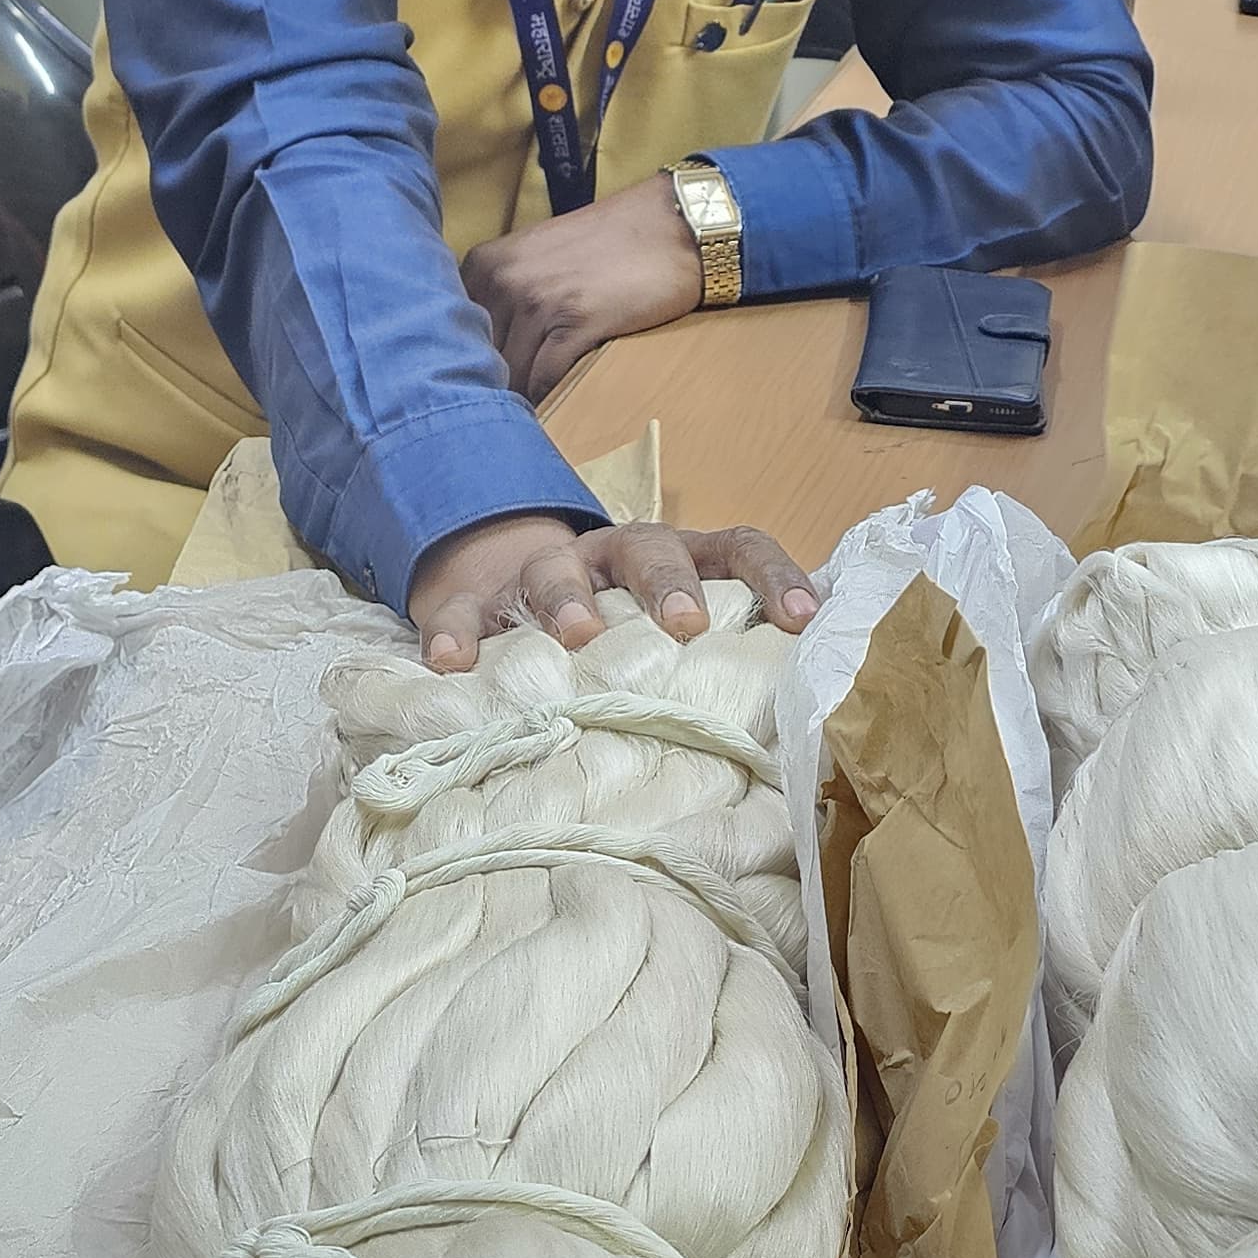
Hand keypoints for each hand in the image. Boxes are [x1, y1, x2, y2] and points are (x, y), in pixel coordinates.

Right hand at [406, 510, 817, 672]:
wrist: (508, 592)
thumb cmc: (616, 638)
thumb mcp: (671, 639)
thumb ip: (727, 658)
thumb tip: (807, 709)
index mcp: (674, 559)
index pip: (735, 548)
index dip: (773, 577)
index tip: (802, 619)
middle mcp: (611, 557)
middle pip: (646, 548)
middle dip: (668, 582)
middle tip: (684, 624)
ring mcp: (540, 573)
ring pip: (553, 567)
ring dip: (567, 597)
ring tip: (577, 635)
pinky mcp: (475, 602)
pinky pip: (458, 610)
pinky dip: (453, 631)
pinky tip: (450, 662)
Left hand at [461, 178, 704, 402]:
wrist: (670, 229)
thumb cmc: (608, 249)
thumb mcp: (536, 260)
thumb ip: (503, 298)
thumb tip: (481, 357)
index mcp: (484, 264)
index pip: (454, 335)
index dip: (468, 369)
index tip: (481, 392)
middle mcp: (502, 279)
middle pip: (479, 360)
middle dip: (494, 391)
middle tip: (507, 418)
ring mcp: (536, 300)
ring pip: (511, 376)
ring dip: (523, 404)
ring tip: (533, 422)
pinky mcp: (575, 321)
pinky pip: (546, 379)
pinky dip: (550, 401)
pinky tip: (557, 411)